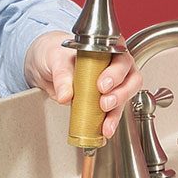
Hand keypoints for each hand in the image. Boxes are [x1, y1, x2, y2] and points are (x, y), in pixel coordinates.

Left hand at [24, 31, 142, 138]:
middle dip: (120, 93)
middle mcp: (115, 64)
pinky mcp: (105, 99)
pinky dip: (110, 121)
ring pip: (125, 97)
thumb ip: (61, 75)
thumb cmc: (56, 54)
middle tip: (104, 102)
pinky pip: (113, 111)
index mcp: (107, 47)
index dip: (116, 72)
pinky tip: (104, 130)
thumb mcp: (55, 59)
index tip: (102, 84)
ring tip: (106, 124)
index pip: (121, 57)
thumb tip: (66, 95)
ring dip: (116, 112)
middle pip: (130, 79)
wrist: (47, 66)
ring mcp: (113, 83)